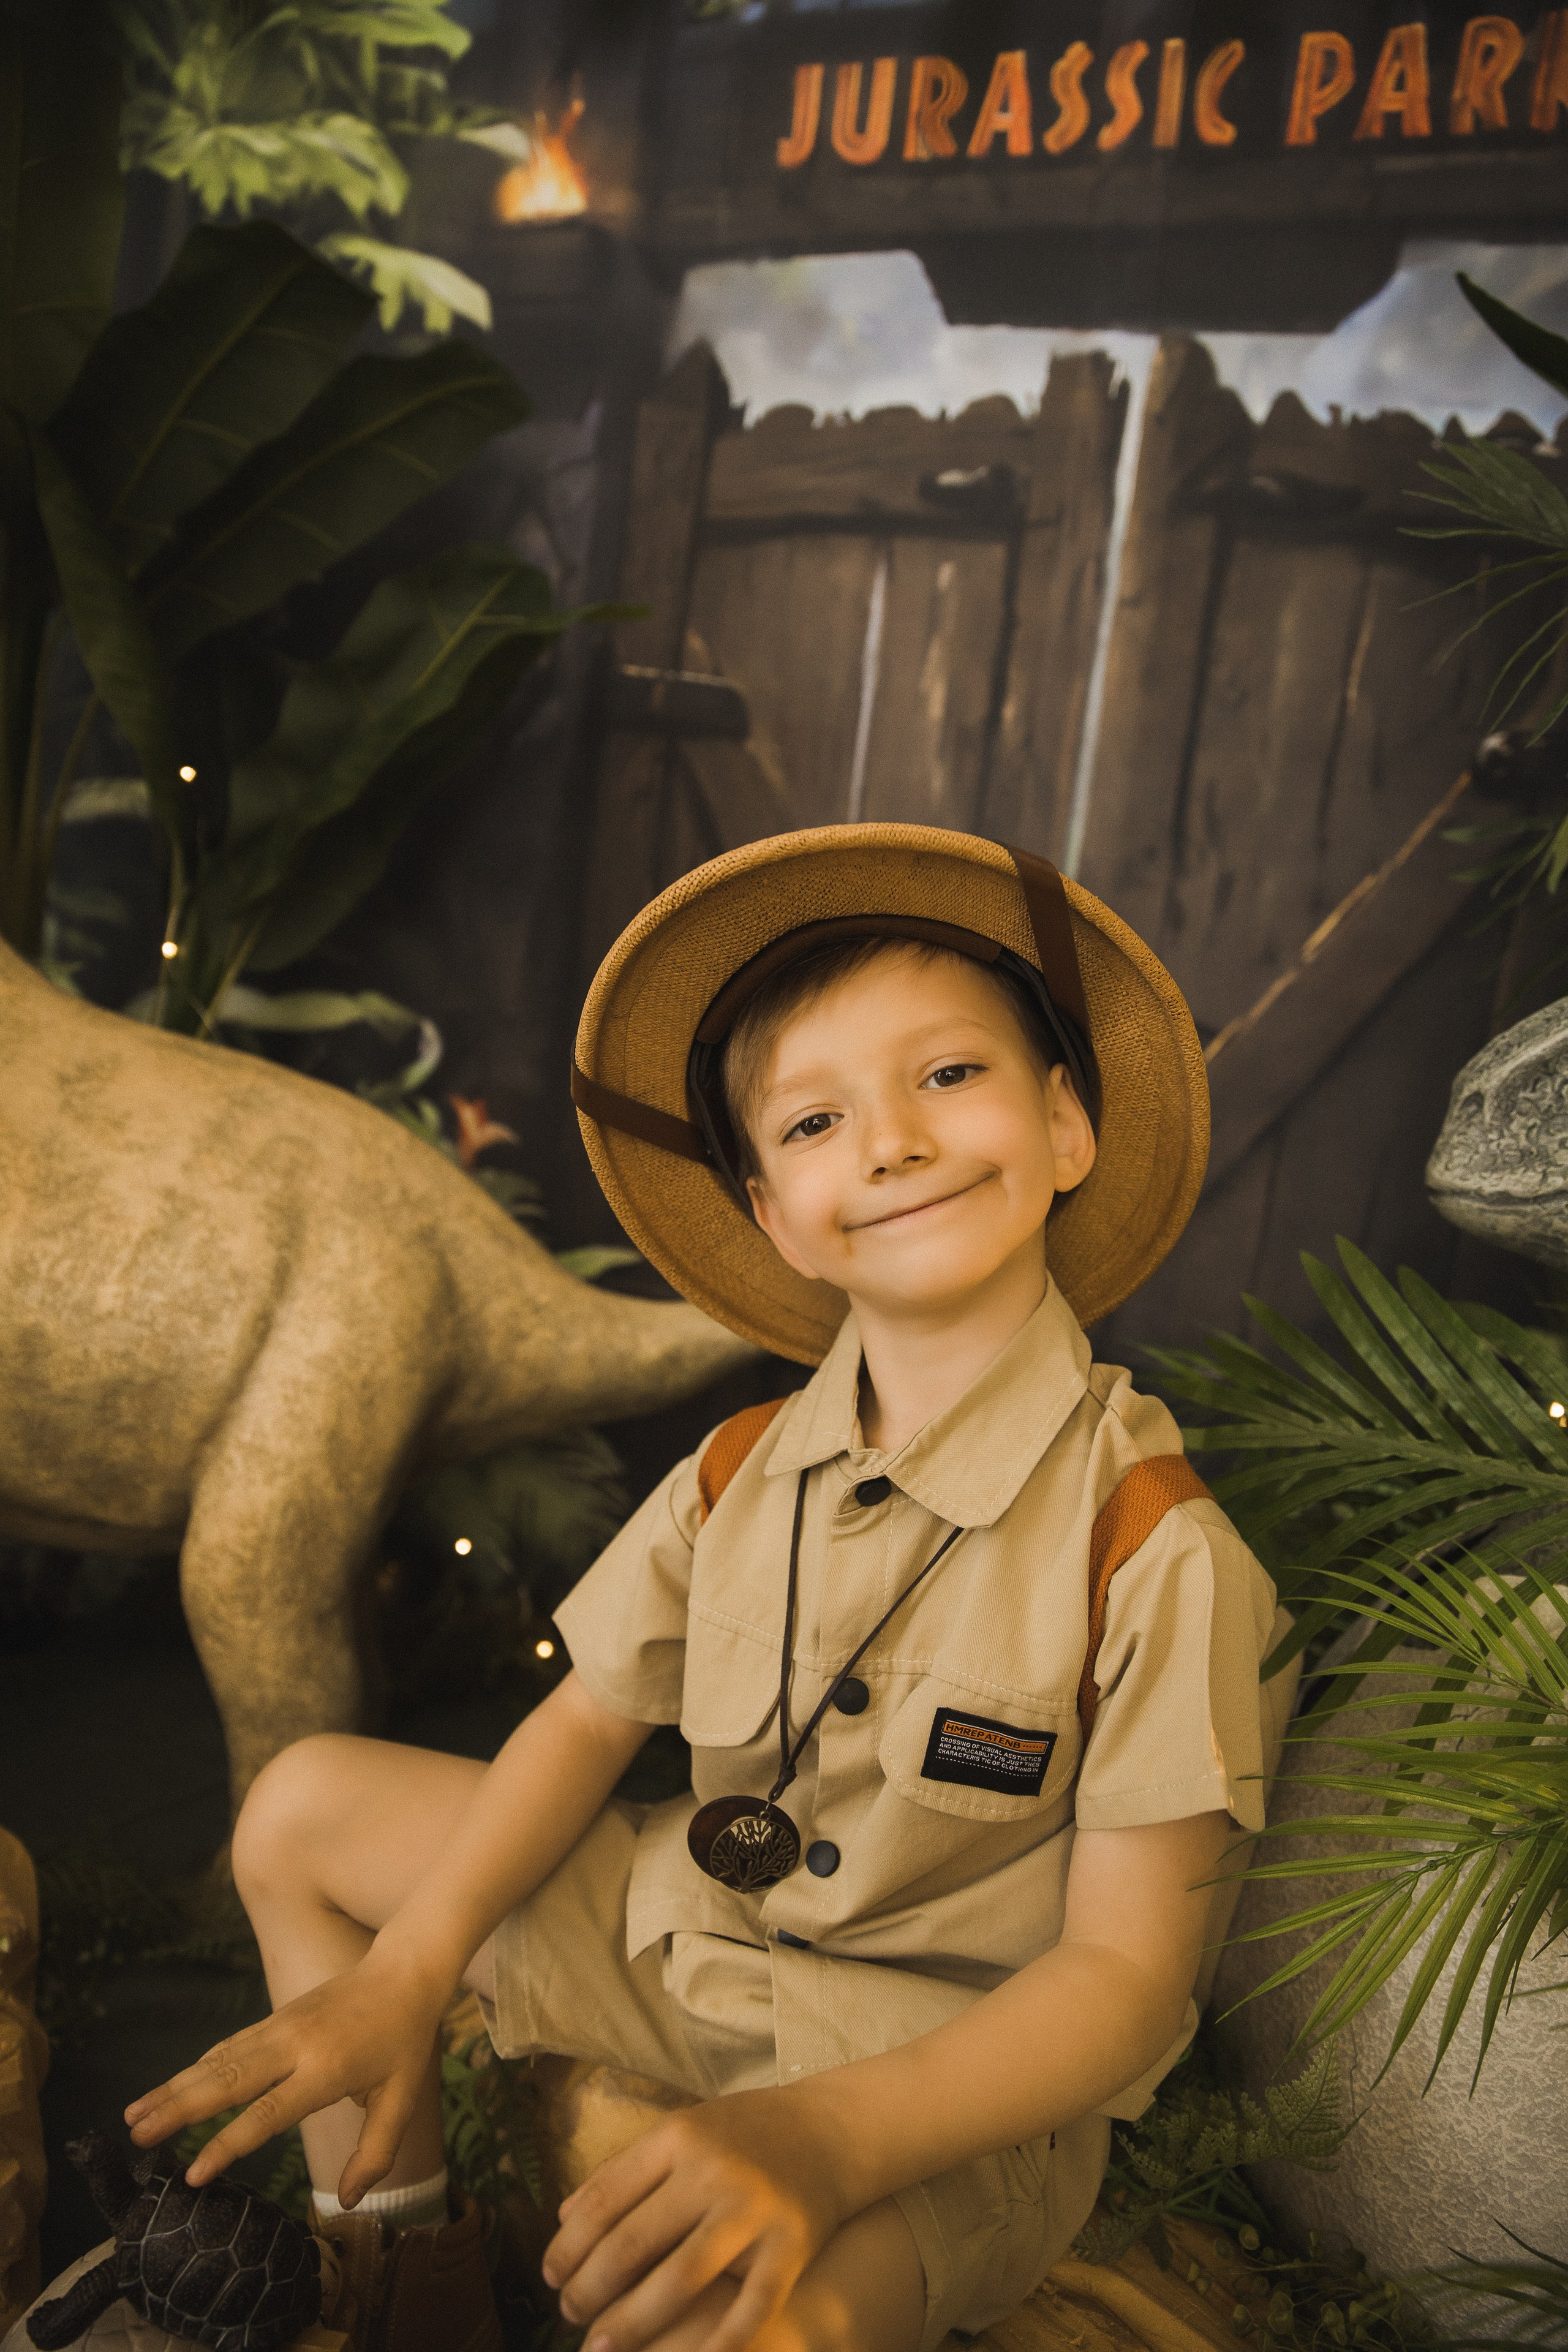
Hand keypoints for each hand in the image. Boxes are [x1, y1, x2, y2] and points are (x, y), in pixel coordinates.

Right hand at [122, 1946, 446, 2202]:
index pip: (268, 2112)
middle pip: (227, 2081)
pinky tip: (170, 2088)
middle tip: (136, 2138)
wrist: (404, 1971)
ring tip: (135, 2116)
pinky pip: (230, 2045)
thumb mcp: (403, 2099)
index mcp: (326, 2069)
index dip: (228, 2144)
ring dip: (175, 2087)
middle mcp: (295, 2045)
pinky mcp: (277, 2018)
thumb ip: (375, 2153)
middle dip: (178, 2110)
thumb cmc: (406, 2041)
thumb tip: (346, 2201)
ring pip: (219, 2060)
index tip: (192, 2173)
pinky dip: (196, 2067)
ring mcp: (282, 2027)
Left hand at [542, 2087, 849, 2351]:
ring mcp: (754, 2210)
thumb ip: (623, 2169)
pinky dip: (717, 2346)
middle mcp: (713, 2171)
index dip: (568, 2246)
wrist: (831, 2130)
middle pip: (633, 2243)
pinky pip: (749, 2309)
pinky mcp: (791, 2246)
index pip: (605, 2200)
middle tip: (569, 2316)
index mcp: (679, 2137)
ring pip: (680, 2281)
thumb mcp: (680, 2130)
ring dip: (632, 2322)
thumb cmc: (742, 2134)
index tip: (549, 2278)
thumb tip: (564, 2218)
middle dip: (590, 2290)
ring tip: (600, 2347)